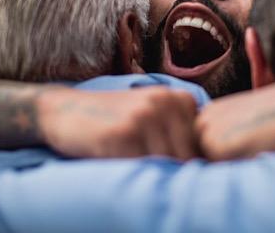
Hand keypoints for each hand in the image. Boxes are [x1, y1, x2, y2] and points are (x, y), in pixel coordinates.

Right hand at [37, 86, 198, 159]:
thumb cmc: (113, 121)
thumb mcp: (152, 116)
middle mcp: (167, 103)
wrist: (64, 110)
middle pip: (189, 157)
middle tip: (153, 174)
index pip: (204, 145)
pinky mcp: (124, 134)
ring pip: (169, 164)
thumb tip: (209, 167)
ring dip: (156, 176)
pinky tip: (121, 166)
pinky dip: (136, 175)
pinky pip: (144, 168)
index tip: (173, 168)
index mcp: (180, 99)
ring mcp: (146, 116)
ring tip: (136, 170)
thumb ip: (181, 133)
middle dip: (176, 173)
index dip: (192, 164)